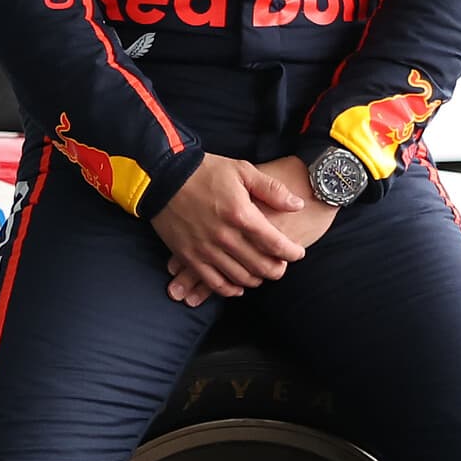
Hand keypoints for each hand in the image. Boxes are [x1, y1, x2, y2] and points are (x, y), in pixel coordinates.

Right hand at [152, 153, 329, 305]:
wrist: (162, 177)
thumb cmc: (204, 171)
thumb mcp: (242, 170)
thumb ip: (272, 189)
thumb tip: (297, 205)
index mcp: (241, 215)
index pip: (276, 244)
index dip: (292, 253)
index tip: (297, 253)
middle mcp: (225, 237)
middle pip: (261, 266)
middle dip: (277, 269)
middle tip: (281, 265)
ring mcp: (206, 249)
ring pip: (240, 277)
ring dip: (256, 279)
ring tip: (261, 273)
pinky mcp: (189, 256)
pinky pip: (214, 283)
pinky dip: (230, 289)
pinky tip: (238, 286)